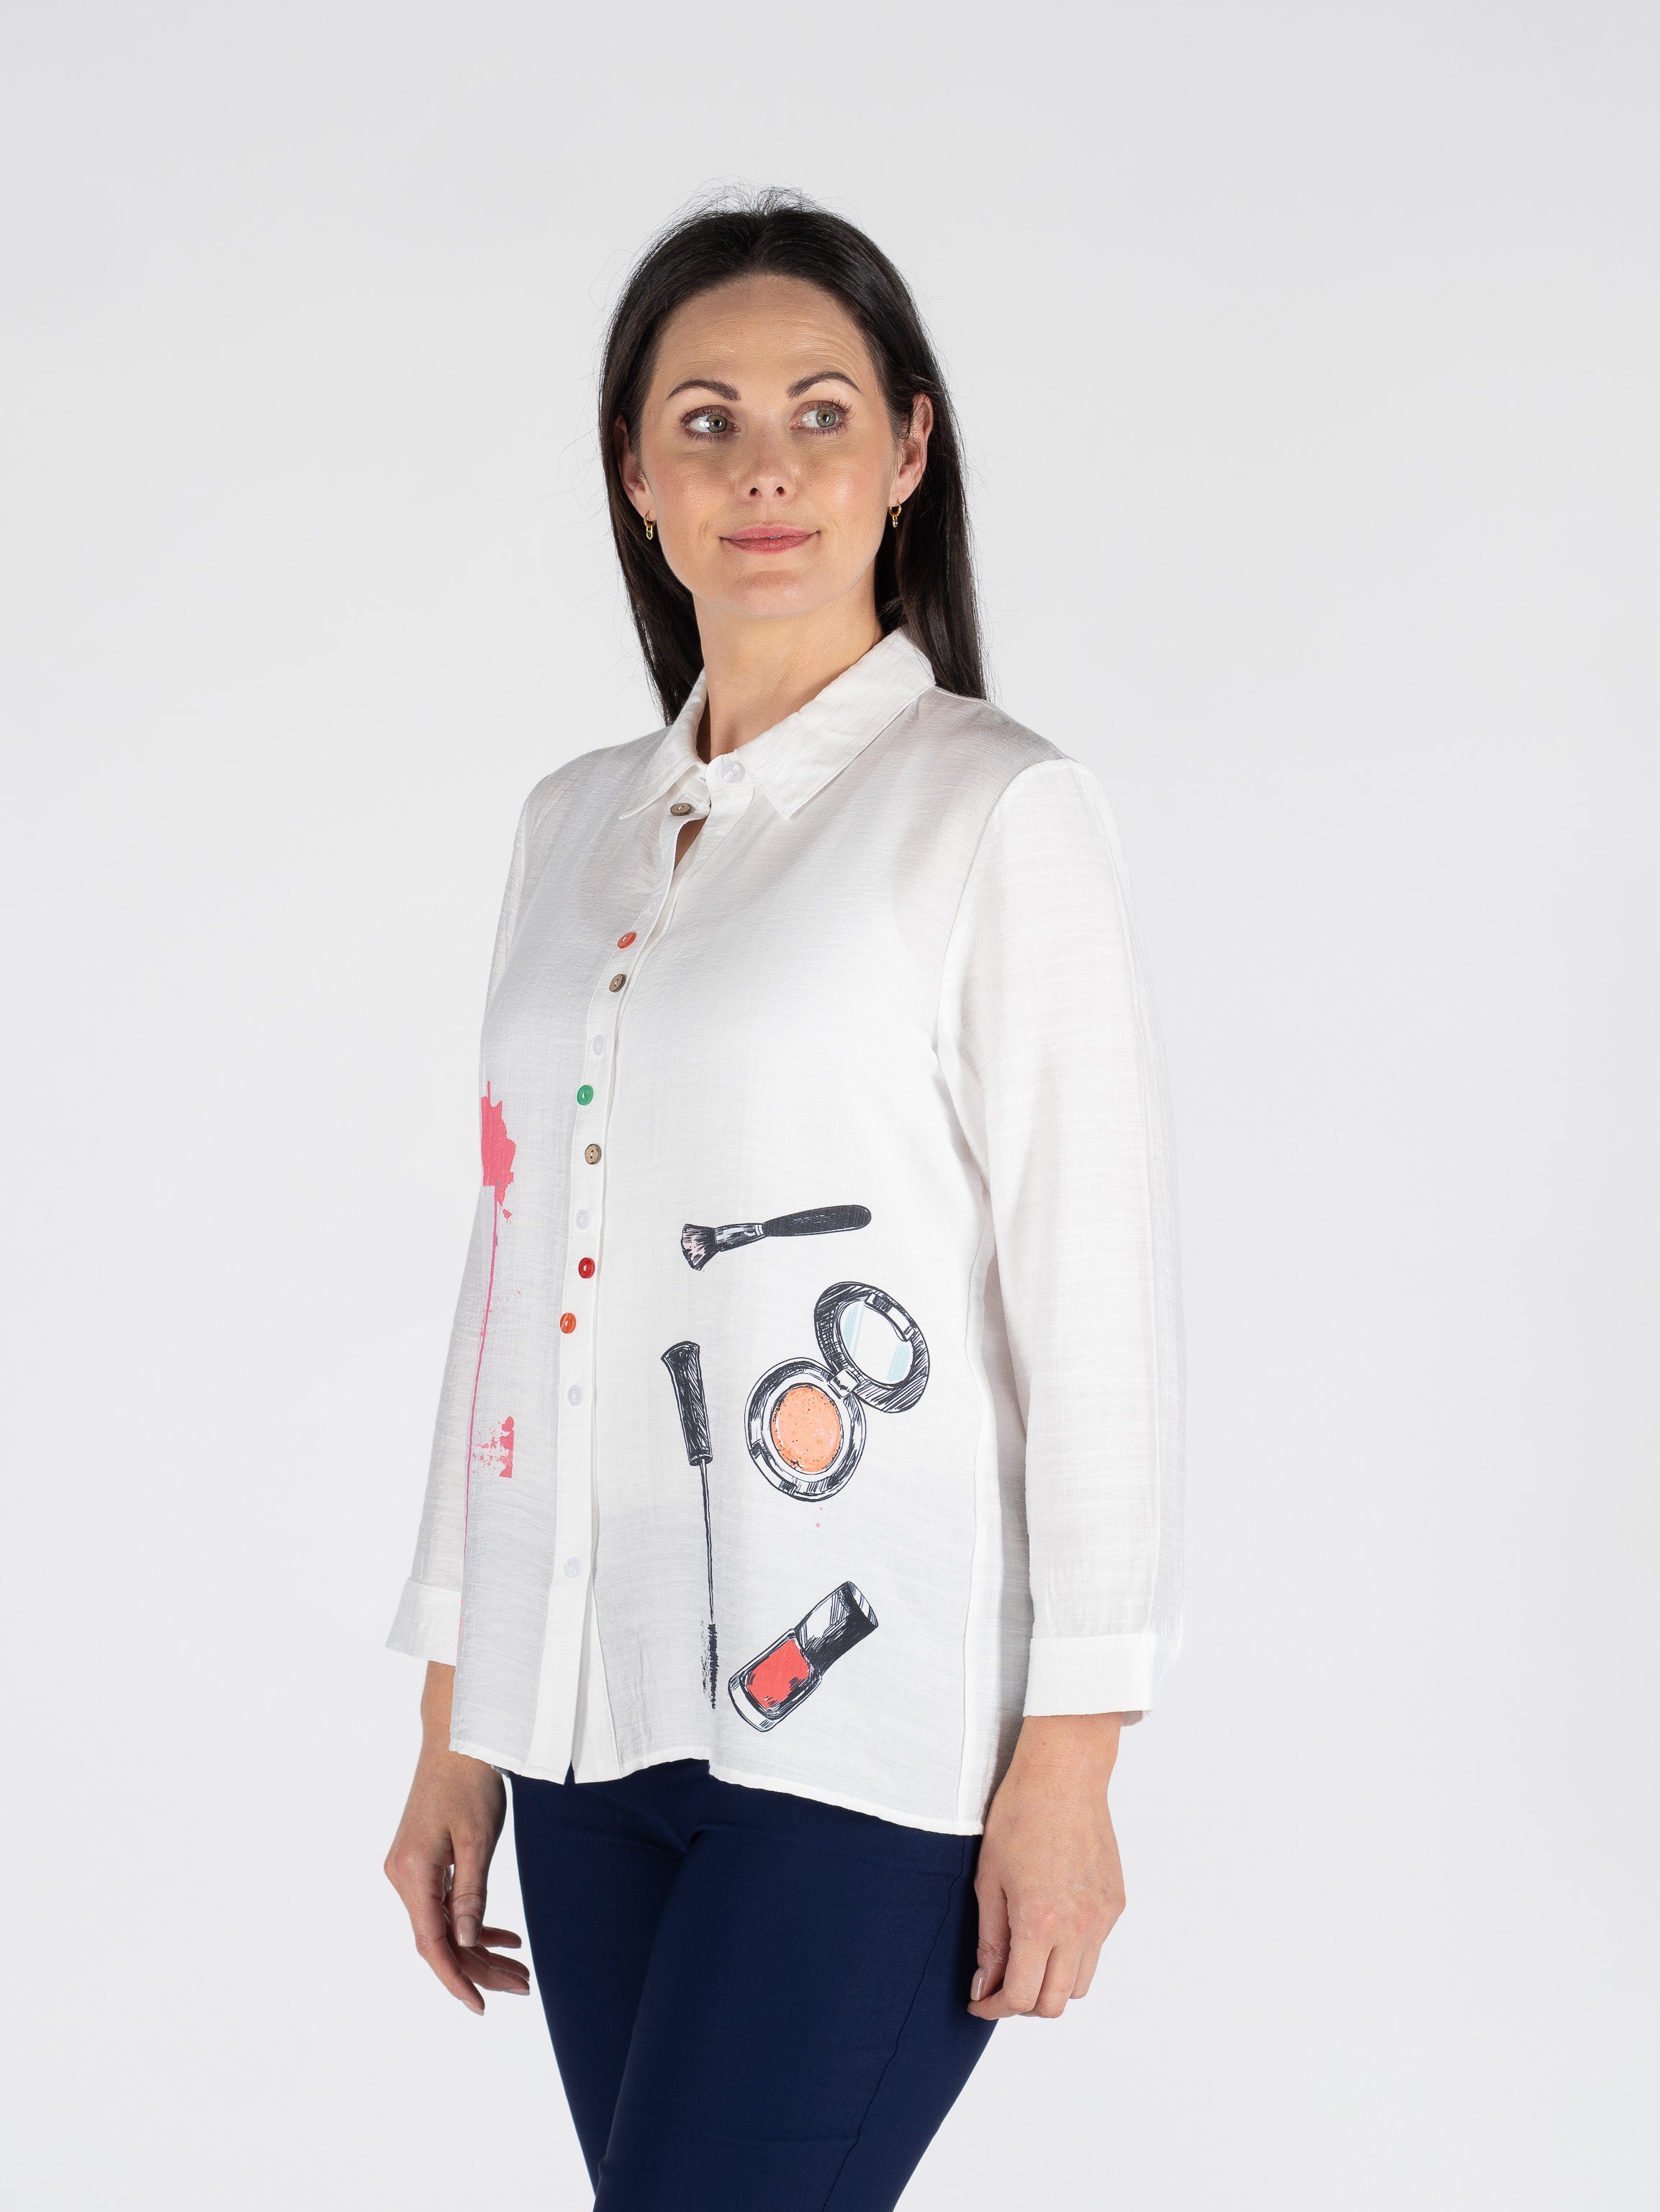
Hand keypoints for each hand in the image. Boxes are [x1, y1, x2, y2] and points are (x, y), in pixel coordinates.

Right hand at [383, 1662, 530, 2014]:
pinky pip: (444, 1906)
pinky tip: (504, 1937)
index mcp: (411, 1872)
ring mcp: (409, 1870)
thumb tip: (467, 1944)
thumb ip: (470, 1894)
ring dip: (480, 1950)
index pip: (431, 1944)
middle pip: (440, 1941)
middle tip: (524, 1987)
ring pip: (443, 1926)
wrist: (457, 1736)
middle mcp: (403, 1876)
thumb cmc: (470, 1780)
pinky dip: (472, 1924)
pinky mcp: (422, 1862)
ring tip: (521, 1970)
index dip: (456, 1980)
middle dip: (480, 1969)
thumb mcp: (477, 1838)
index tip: (480, 2007)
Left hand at [968, 1712, 1124, 2020]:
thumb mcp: (989, 1878)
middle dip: (1024, 2003)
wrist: (1065, 1774)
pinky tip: (1052, 1925)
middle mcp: (1078, 1927)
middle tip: (1000, 1983)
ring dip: (1052, 1983)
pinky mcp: (1116, 1903)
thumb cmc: (1019, 1816)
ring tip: (1027, 1956)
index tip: (979, 2000)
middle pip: (1055, 2003)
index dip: (995, 2007)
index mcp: (1040, 1922)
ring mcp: (1102, 1917)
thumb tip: (985, 1985)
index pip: (1022, 1997)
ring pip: (1080, 1983)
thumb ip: (990, 1939)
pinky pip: (1096, 1949)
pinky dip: (1072, 1954)